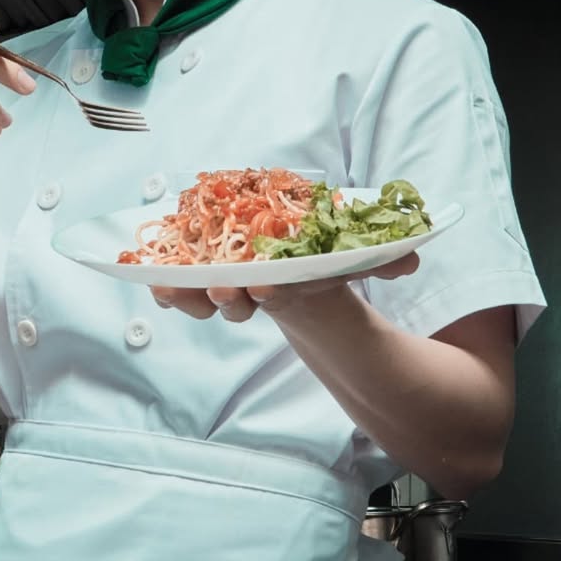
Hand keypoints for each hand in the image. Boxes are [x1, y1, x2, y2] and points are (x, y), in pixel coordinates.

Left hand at [149, 253, 420, 322]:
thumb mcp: (350, 257)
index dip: (274, 293)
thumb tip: (412, 261)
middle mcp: (255, 293)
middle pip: (239, 303)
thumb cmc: (318, 259)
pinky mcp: (200, 278)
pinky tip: (148, 279)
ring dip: (188, 297)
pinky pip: (181, 287)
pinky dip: (166, 285)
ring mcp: (226, 288)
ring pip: (204, 300)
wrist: (287, 265)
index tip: (265, 288)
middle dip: (230, 299)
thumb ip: (381, 260)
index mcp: (289, 287)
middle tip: (224, 291)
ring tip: (170, 289)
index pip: (281, 294)